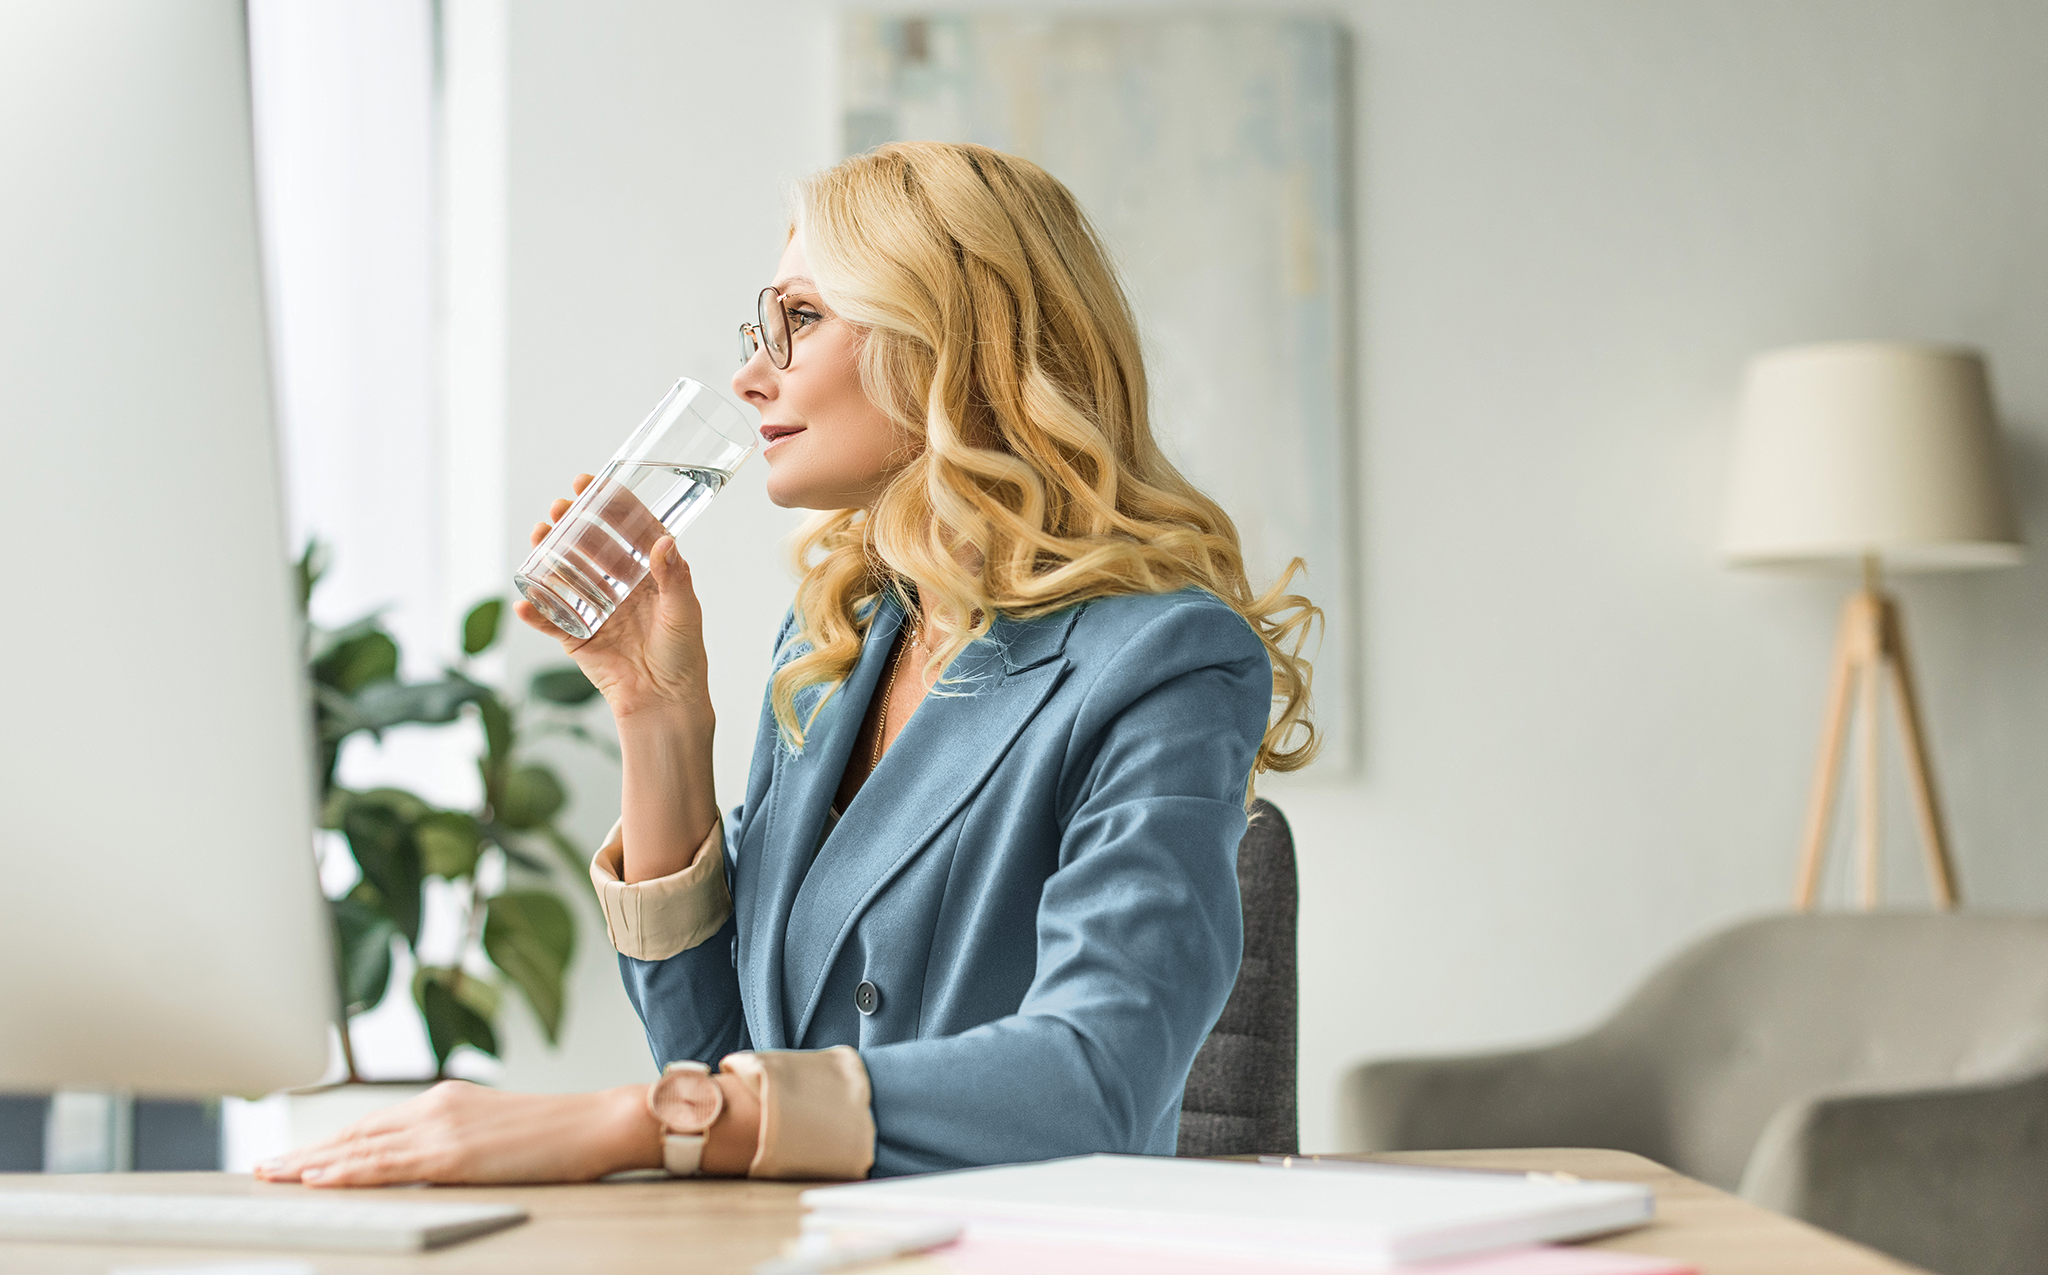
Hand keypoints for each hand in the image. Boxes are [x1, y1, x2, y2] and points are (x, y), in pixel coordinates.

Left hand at [252, 1081, 659, 1186]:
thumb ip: (456, 1144)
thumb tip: (425, 1168)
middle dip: (307, 1154)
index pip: (374, 1126)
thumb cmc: (560, 1135)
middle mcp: (436, 1107)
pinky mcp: (453, 1153)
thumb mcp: (497, 1134)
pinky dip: (345, 1171)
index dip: (330, 1143)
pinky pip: (386, 1165)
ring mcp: (442, 1128)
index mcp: (446, 1101)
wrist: (598, 1123)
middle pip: (356, 1133)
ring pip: (360, 1148)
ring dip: (311, 1165)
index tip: (298, 1157)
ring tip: (274, 1177)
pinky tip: (318, 1179)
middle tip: (264, 1168)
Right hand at [515, 474, 712, 720]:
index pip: (627, 531)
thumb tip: (665, 541)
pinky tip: (525, 599)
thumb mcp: (683, 611)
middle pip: (590, 547)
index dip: (609, 505)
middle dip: (572, 523)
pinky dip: (536, 611)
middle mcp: (619, 586)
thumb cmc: (682, 655)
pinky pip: (551, 621)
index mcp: (648, 574)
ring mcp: (595, 609)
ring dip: (548, 554)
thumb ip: (674, 577)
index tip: (590, 482)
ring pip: (566, 575)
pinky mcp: (577, 637)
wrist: (664, 701)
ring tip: (538, 535)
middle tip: (558, 507)